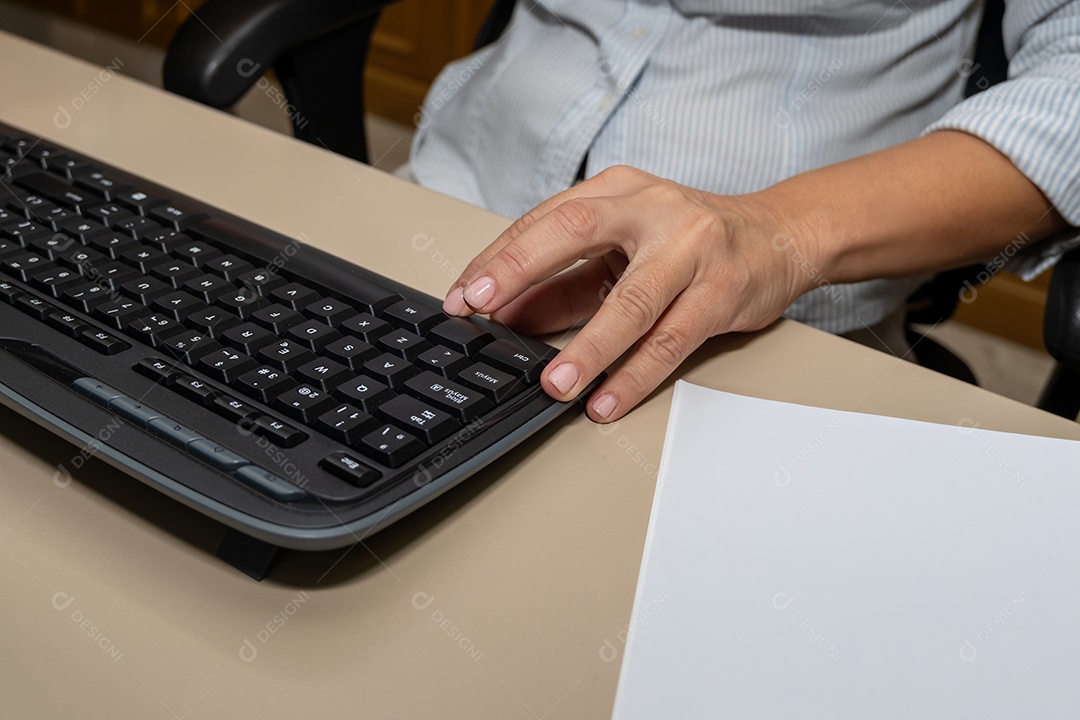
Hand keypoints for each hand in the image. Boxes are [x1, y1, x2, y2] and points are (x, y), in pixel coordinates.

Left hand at [442, 165, 816, 421]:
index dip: (499, 257)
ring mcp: (693, 249)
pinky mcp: (723, 292)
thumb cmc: (692, 241)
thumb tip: (507, 318)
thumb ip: (564, 284)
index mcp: (619, 191)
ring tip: (554, 383)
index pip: (545, 219)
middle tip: (481, 309)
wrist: (780, 236)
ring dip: (588, 347)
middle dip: (520, 270)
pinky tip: (607, 399)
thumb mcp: (622, 250)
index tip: (463, 295)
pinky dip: (636, 375)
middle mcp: (654, 210)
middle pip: (575, 233)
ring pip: (632, 302)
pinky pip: (672, 340)